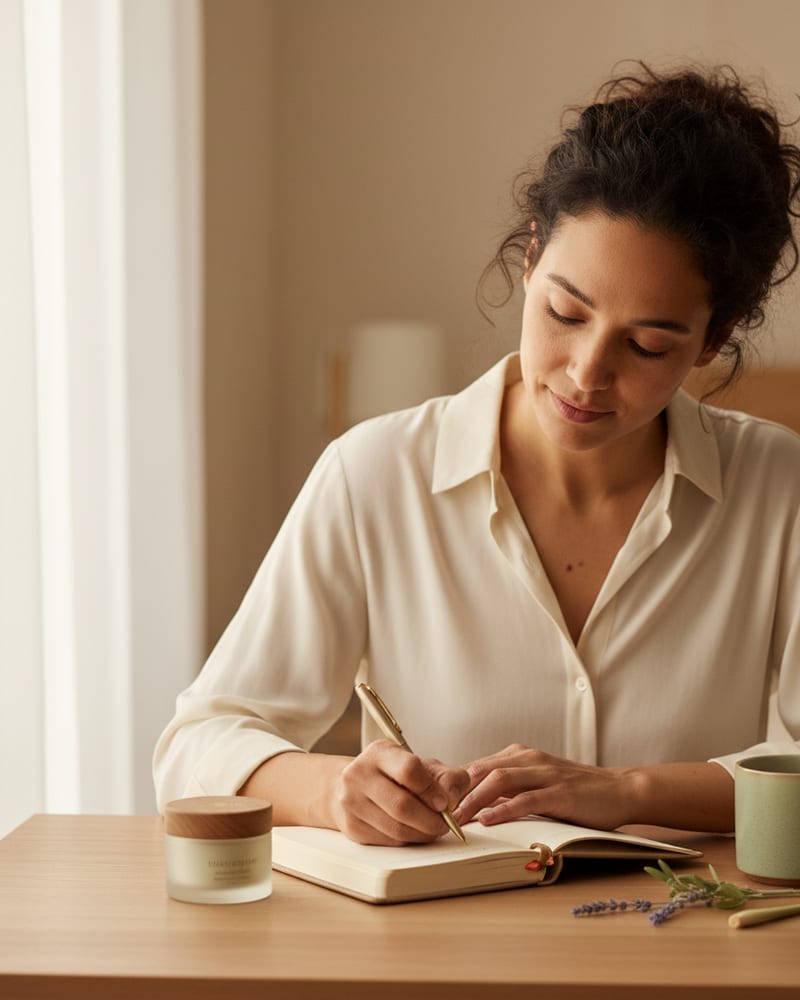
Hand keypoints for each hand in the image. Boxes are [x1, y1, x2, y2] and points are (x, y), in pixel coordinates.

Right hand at [329, 740, 469, 845]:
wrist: (350, 786)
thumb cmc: (392, 774)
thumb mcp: (419, 764)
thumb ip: (445, 775)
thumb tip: (454, 795)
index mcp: (379, 753)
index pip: (408, 770)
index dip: (431, 790)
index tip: (445, 802)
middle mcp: (359, 775)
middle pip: (402, 805)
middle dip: (431, 820)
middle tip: (444, 823)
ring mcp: (351, 802)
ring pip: (396, 829)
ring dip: (423, 834)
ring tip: (433, 829)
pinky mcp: (352, 827)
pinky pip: (389, 841)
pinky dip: (408, 840)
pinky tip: (415, 832)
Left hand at [452, 744, 634, 830]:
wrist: (619, 789)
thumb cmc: (575, 790)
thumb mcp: (536, 783)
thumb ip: (509, 788)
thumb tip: (474, 801)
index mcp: (520, 756)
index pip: (477, 767)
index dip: (454, 784)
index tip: (434, 802)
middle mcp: (529, 759)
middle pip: (482, 771)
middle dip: (457, 793)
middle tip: (437, 813)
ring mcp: (545, 774)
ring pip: (499, 781)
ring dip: (474, 800)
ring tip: (457, 819)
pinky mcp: (560, 793)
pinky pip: (526, 799)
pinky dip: (504, 809)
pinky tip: (489, 820)